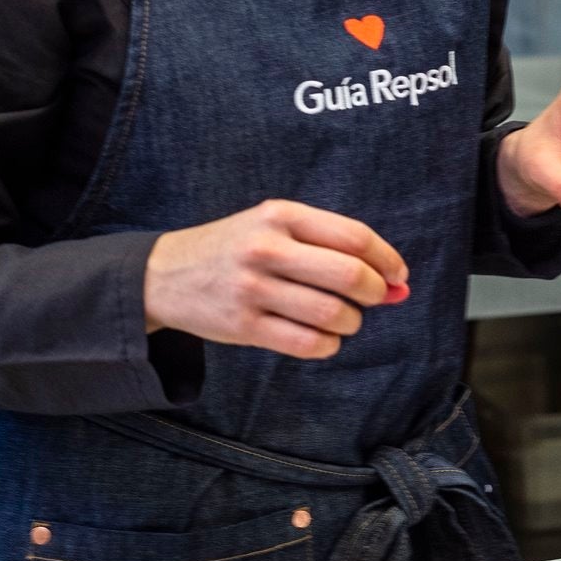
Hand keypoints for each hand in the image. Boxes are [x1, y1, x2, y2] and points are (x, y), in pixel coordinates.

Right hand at [143, 199, 407, 358]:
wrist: (162, 274)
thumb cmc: (235, 247)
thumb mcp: (274, 226)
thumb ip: (331, 246)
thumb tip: (396, 283)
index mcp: (281, 216)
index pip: (354, 237)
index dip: (387, 259)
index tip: (398, 275)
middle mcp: (266, 249)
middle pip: (348, 275)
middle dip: (375, 292)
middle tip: (374, 298)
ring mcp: (252, 289)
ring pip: (331, 314)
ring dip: (352, 322)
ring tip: (345, 320)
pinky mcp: (242, 327)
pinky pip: (306, 343)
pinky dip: (328, 345)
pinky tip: (324, 338)